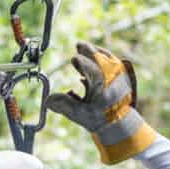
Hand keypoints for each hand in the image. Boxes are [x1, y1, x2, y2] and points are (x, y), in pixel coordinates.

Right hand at [47, 41, 156, 164]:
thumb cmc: (98, 118)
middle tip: (79, 45)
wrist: (119, 123)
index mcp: (102, 86)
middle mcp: (112, 78)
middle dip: (89, 52)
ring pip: (107, 58)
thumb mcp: (79, 114)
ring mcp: (119, 75)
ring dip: (95, 52)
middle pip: (100, 59)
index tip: (74, 59)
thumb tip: (47, 100)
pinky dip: (102, 56)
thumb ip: (63, 105)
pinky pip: (112, 60)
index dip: (81, 63)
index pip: (91, 70)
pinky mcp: (122, 75)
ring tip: (84, 48)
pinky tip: (93, 57)